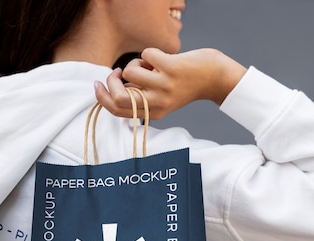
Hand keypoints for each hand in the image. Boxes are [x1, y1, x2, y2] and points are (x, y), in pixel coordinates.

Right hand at [94, 48, 246, 119]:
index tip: (98, 85)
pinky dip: (150, 53)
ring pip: (130, 71)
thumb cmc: (185, 86)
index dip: (102, 98)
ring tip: (150, 66)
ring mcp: (164, 85)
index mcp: (154, 113)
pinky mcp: (171, 67)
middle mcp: (158, 103)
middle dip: (111, 80)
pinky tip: (162, 59)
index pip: (118, 111)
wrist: (214, 78)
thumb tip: (114, 85)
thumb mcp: (162, 101)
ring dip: (135, 64)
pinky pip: (145, 55)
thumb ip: (141, 98)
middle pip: (119, 96)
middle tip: (118, 72)